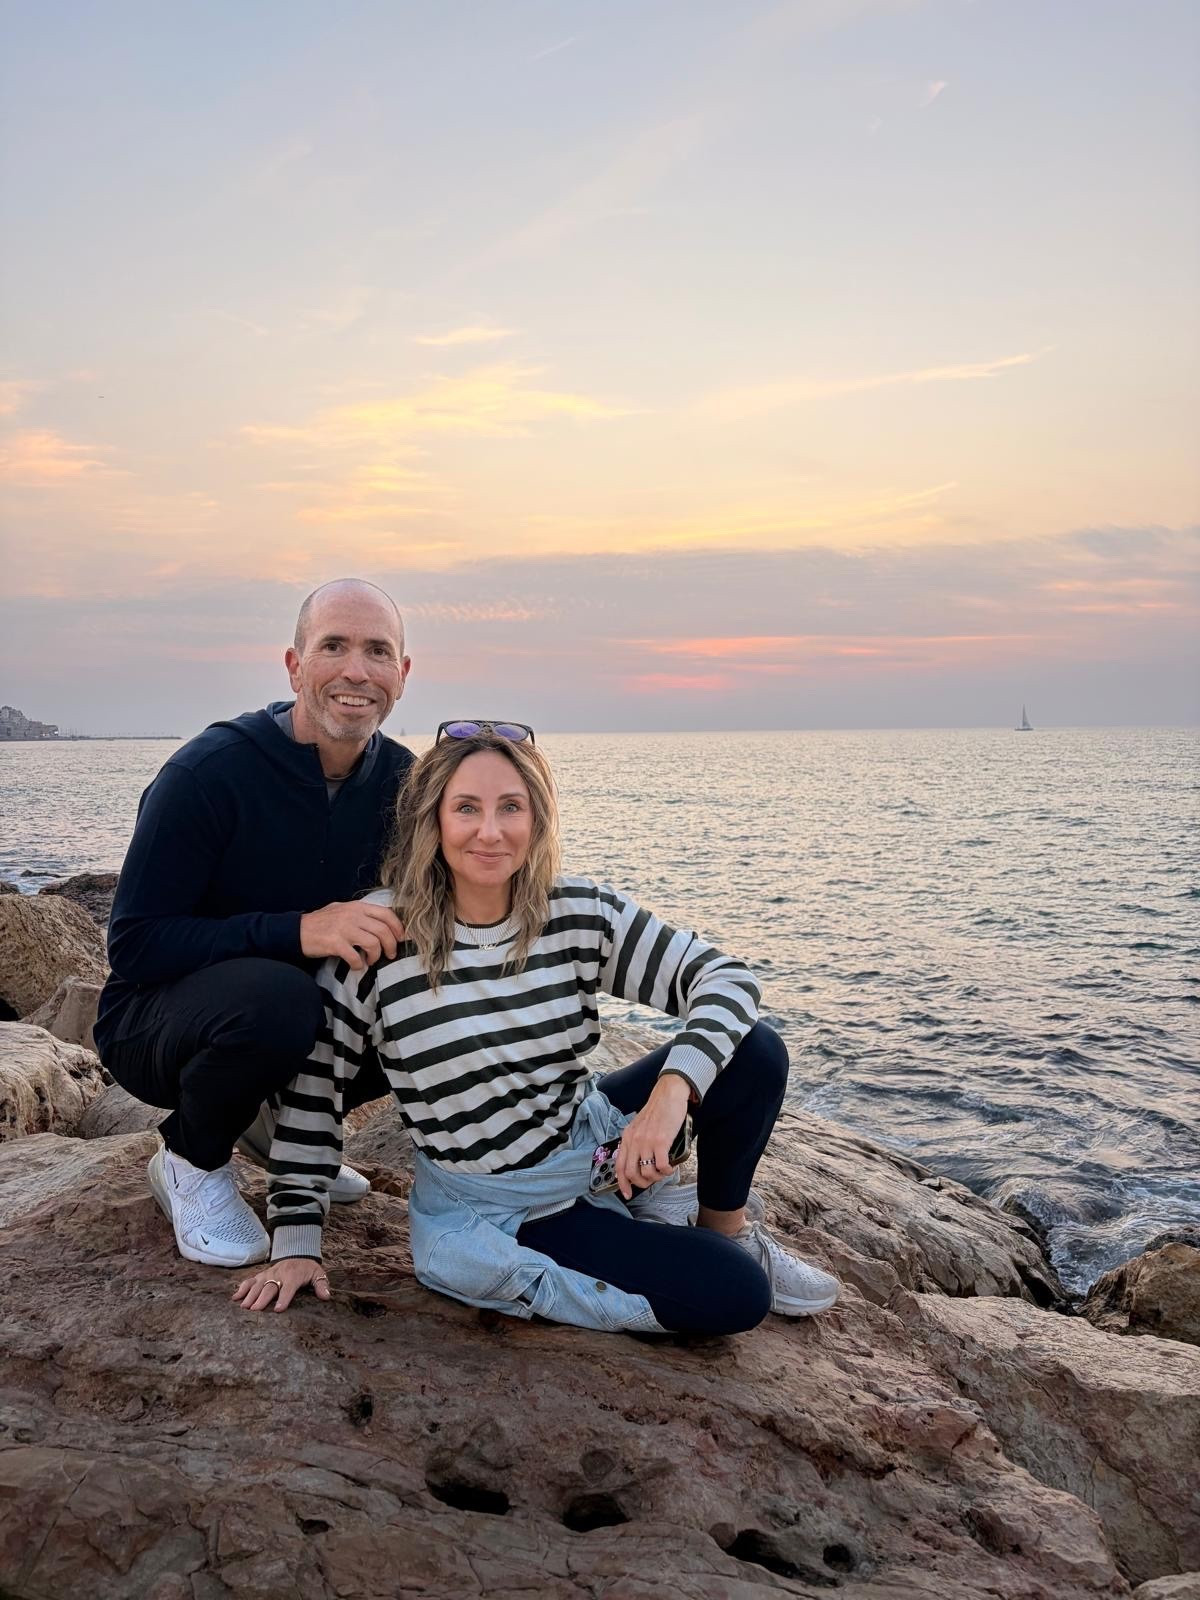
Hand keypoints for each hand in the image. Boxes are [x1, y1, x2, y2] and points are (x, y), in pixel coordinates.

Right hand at [233, 1259, 331, 1312]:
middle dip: (262, 1298)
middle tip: (255, 1310)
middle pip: (270, 1287)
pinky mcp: (261, 1275)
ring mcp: (268, 1274)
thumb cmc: (307, 1268)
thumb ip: (321, 1284)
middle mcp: (279, 1274)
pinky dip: (242, 1288)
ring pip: (257, 1284)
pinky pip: (250, 1280)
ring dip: (250, 1295)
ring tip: (243, 1307)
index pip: (288, 1287)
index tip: (278, 1310)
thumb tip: (326, 1296)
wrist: (298, 1252)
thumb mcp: (318, 1274)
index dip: (284, 1298)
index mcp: (293, 1275)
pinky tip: (234, 1297)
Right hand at [300, 900, 406, 970]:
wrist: (297, 931)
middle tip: (390, 955)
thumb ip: (361, 914)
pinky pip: (355, 957)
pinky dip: (359, 964)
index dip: (398, 927)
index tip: (401, 938)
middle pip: (383, 930)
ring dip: (376, 956)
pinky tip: (357, 965)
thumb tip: (383, 924)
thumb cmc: (322, 922)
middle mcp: (352, 915)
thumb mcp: (343, 910)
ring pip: (373, 943)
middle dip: (391, 946)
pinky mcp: (334, 943)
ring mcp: (343, 928)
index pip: (386, 913)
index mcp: (357, 906)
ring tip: (371, 960)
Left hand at [615, 1075, 692, 1199]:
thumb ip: (636, 1142)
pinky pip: (661, 1166)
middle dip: (642, 1183)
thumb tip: (639, 1161)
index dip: (622, 1184)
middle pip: (631, 1174)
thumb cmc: (657, 1110)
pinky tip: (670, 1167)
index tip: (627, 1193)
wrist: (668, 1094)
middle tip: (652, 1181)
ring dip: (657, 1178)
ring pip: (647, 1173)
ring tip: (663, 1172)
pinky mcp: (661, 1141)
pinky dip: (666, 1171)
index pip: (619, 1166)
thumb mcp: (639, 1126)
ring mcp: (646, 1142)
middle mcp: (634, 1141)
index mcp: (627, 1138)